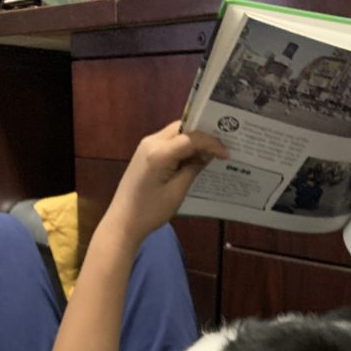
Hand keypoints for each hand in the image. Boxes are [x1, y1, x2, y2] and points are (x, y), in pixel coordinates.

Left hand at [102, 122, 227, 248]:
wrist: (123, 222)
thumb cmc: (150, 212)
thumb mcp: (177, 192)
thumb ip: (192, 169)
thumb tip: (206, 156)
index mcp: (158, 153)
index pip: (191, 138)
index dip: (211, 143)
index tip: (226, 154)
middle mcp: (151, 142)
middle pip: (182, 129)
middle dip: (202, 137)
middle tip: (220, 148)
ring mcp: (145, 147)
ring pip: (175, 134)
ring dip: (192, 141)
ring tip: (209, 154)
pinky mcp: (144, 154)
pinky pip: (168, 143)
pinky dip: (182, 147)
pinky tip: (192, 159)